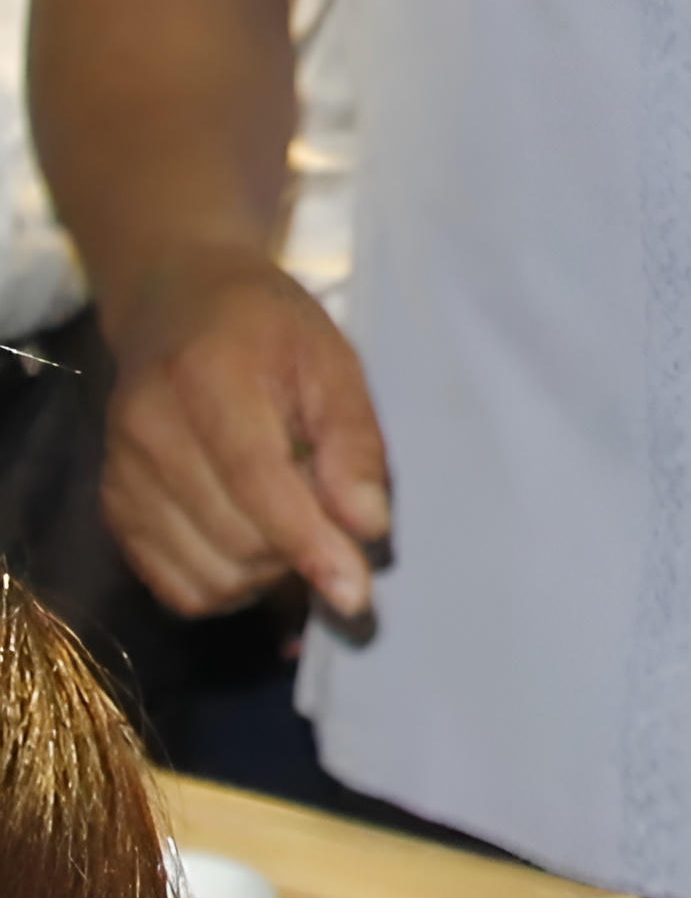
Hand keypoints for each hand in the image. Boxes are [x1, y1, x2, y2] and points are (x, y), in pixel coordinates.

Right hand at [96, 246, 390, 620]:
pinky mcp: (113, 509)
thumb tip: (368, 526)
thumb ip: (353, 442)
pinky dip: (227, 583)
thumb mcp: (333, 361)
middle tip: (336, 520)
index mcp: (208, 378)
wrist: (177, 304)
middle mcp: (147, 432)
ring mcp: (121, 476)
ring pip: (206, 574)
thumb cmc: (268, 328)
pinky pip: (174, 584)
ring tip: (296, 522)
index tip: (355, 592)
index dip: (309, 543)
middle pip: (234, 538)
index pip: (257, 481)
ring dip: (268, 572)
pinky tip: (256, 544)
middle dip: (300, 552)